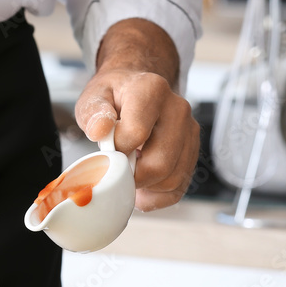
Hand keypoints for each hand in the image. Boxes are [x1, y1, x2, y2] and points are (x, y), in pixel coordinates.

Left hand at [74, 19, 199, 211]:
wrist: (133, 91)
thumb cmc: (113, 98)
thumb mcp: (94, 98)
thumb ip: (93, 113)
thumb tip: (100, 130)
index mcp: (151, 91)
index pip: (136, 134)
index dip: (116, 151)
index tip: (108, 149)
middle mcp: (177, 110)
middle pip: (160, 164)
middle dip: (132, 177)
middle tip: (116, 170)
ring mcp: (189, 132)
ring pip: (172, 179)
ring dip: (145, 187)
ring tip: (128, 174)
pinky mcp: (192, 152)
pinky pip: (178, 188)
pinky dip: (155, 195)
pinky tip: (141, 184)